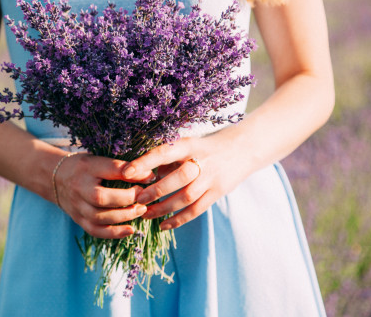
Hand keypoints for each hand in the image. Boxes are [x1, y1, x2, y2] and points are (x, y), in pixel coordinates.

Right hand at [54, 153, 154, 238]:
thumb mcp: (99, 159)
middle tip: (144, 196)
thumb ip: (121, 167)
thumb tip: (149, 175)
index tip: (149, 176)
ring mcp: (77, 206)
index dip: (131, 173)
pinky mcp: (79, 220)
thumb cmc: (84, 167)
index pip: (110, 169)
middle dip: (126, 199)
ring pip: (99, 217)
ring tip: (141, 211)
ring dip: (123, 216)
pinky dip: (114, 233)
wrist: (55, 177)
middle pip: (100, 197)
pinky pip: (95, 231)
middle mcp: (79, 188)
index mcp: (87, 167)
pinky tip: (130, 230)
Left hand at [122, 135, 245, 230]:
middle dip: (156, 191)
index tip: (126, 172)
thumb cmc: (206, 146)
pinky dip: (179, 219)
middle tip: (137, 199)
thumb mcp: (188, 145)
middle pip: (178, 178)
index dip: (145, 162)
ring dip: (164, 208)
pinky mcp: (218, 192)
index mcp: (190, 145)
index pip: (165, 152)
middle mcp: (202, 161)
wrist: (244, 148)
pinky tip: (163, 225)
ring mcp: (212, 178)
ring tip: (146, 215)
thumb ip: (169, 160)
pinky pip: (196, 210)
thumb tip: (146, 175)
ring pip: (186, 197)